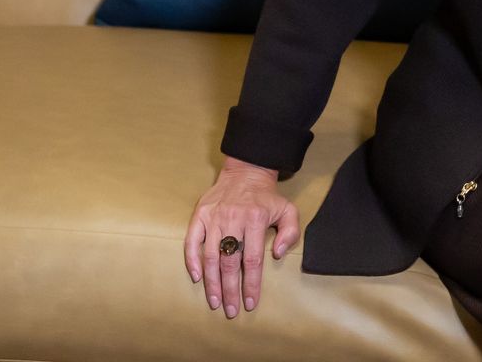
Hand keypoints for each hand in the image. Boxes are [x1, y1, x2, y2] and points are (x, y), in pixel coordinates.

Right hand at [185, 160, 300, 319]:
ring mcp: (215, 217)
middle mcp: (234, 219)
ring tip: (215, 302)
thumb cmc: (267, 197)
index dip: (251, 284)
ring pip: (211, 256)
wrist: (246, 171)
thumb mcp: (288, 210)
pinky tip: (197, 277)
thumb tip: (277, 254)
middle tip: (230, 311)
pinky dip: (192, 260)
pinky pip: (192, 241)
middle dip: (230, 290)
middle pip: (230, 263)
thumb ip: (290, 233)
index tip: (250, 303)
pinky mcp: (200, 214)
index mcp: (256, 219)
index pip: (253, 260)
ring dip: (212, 282)